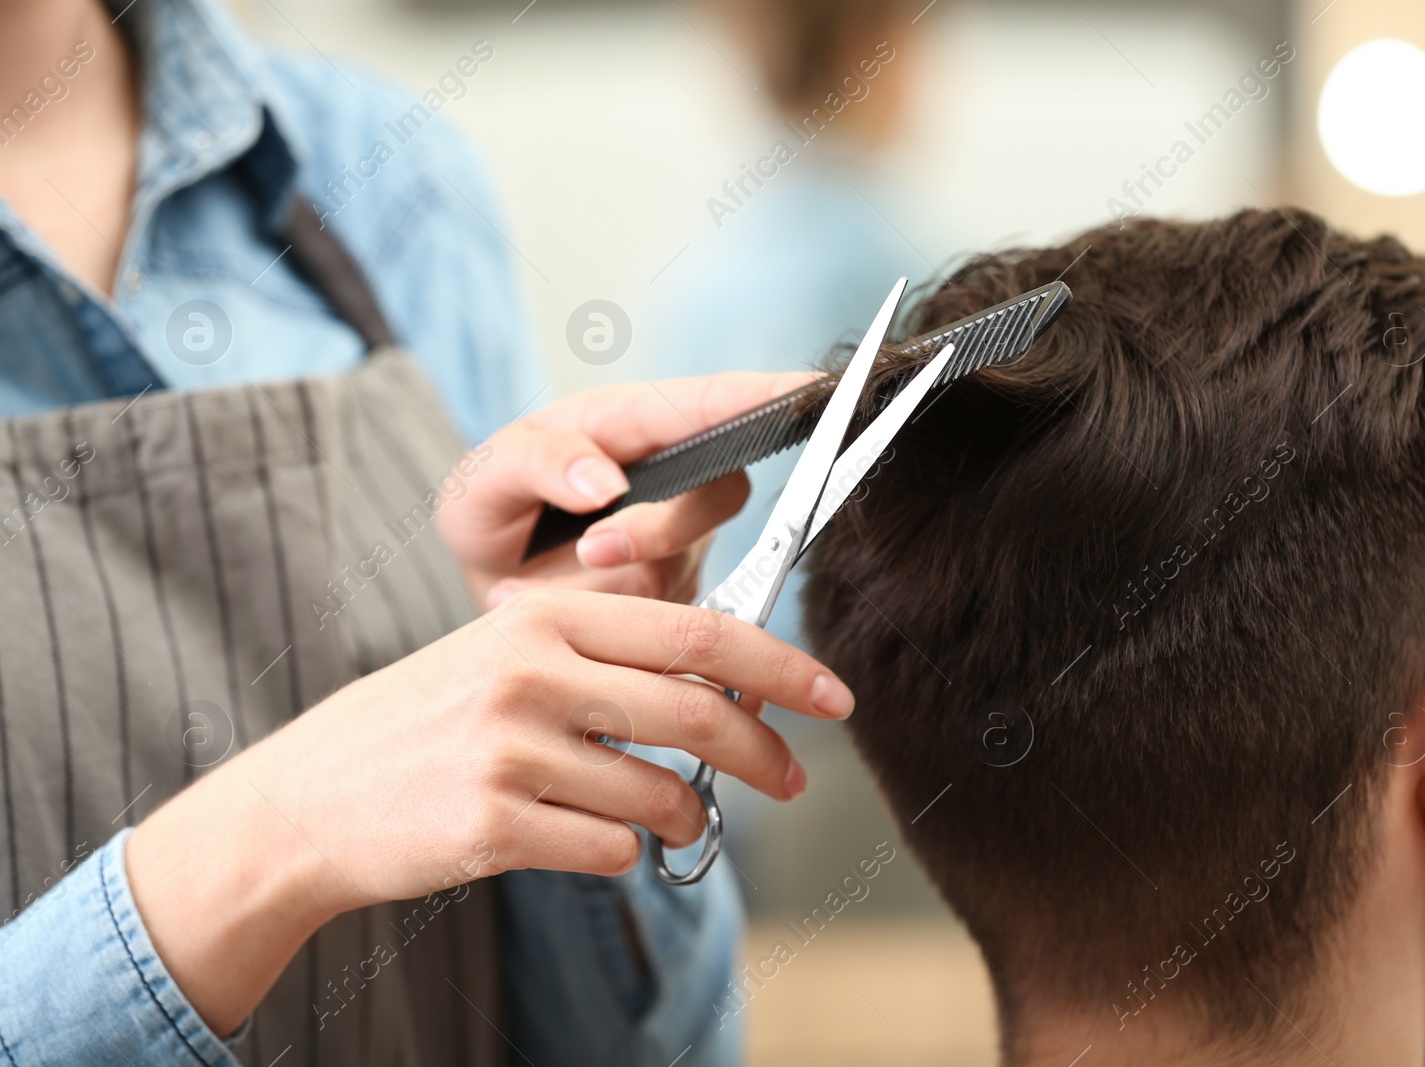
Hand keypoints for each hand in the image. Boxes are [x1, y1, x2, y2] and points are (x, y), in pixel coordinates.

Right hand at [124, 588, 852, 1036]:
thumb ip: (608, 661)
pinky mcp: (496, 825)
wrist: (306, 800)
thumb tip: (732, 689)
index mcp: (543, 616)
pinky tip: (583, 837)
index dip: (780, 665)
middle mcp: (532, 672)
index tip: (831, 692)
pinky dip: (622, 851)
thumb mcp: (506, 658)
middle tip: (795, 778)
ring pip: (663, 791)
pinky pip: (611, 848)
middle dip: (767, 752)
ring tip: (674, 816)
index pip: (696, 631)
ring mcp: (512, 750)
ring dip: (688, 814)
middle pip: (698, 710)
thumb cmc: (421, 724)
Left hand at [436, 371, 817, 608]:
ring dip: (606, 586)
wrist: (487, 589)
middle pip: (721, 493)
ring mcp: (681, 544)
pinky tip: (545, 603)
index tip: (810, 386)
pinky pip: (657, 623)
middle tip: (592, 550)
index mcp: (631, 424)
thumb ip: (537, 462)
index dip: (767, 394)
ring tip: (534, 581)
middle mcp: (673, 480)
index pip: (711, 403)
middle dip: (659, 530)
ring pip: (680, 569)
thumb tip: (605, 481)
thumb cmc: (492, 514)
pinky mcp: (676, 602)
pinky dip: (594, 619)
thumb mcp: (482, 476)